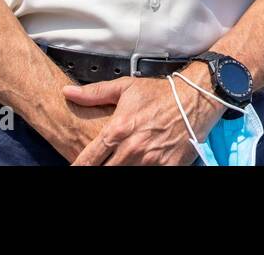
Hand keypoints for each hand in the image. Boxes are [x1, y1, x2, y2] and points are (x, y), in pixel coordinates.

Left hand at [63, 69, 223, 165]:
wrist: (197, 97)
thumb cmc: (161, 93)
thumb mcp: (126, 88)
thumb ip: (94, 93)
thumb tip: (67, 93)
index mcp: (118, 129)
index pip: (88, 159)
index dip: (78, 166)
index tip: (74, 168)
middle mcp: (132, 148)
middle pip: (104, 171)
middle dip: (98, 170)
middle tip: (98, 166)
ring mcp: (150, 160)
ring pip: (125, 174)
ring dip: (120, 170)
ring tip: (121, 163)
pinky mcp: (168, 166)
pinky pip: (151, 176)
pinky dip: (142, 172)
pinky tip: (140, 165)